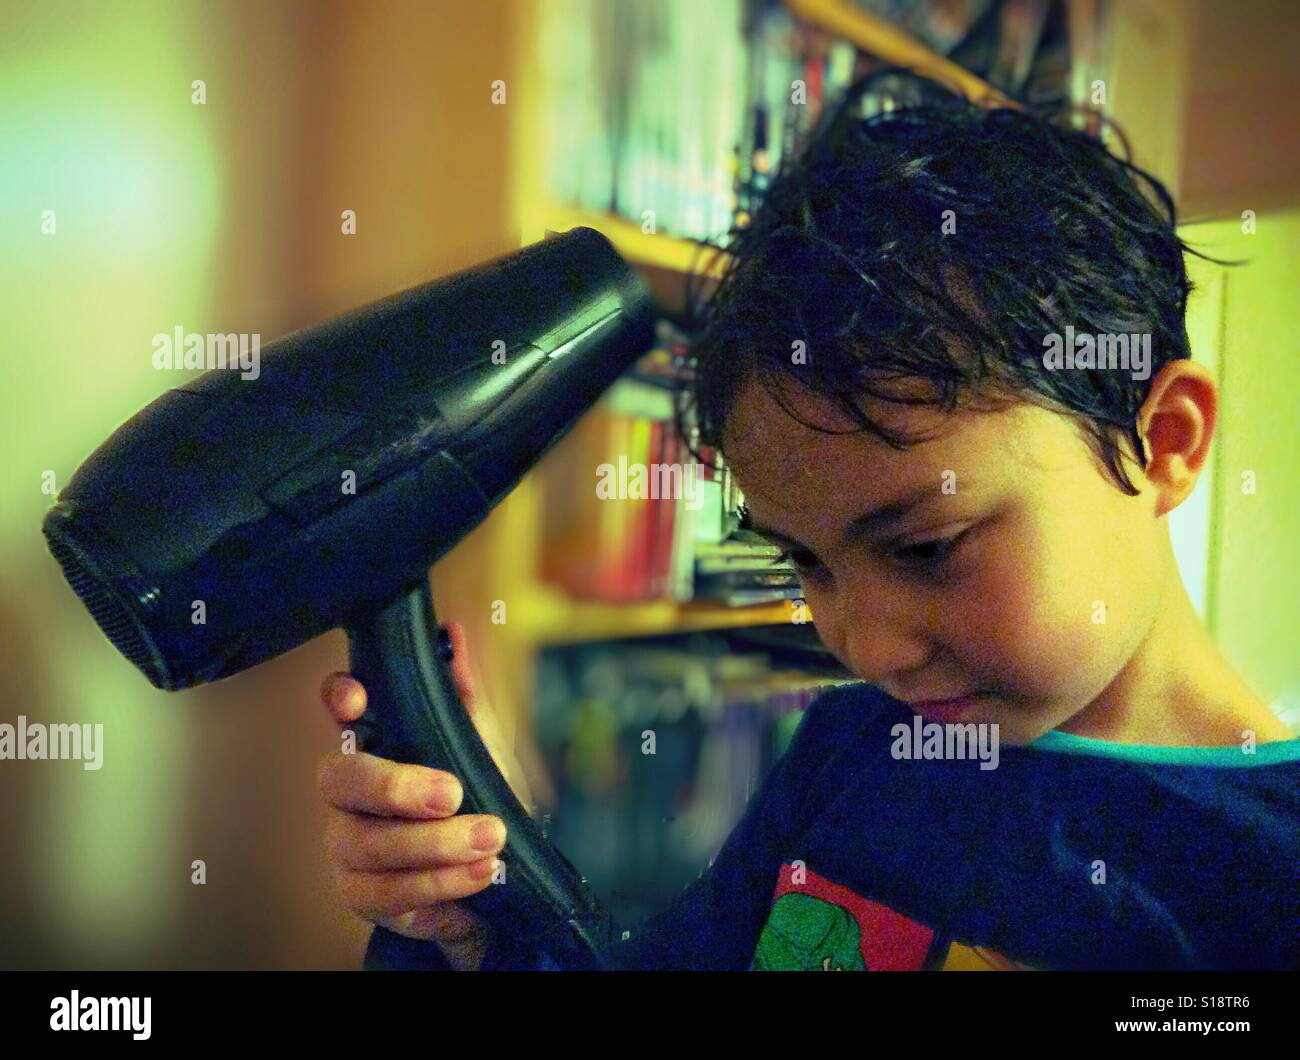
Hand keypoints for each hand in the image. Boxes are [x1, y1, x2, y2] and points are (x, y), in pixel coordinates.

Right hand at [316, 621, 527, 969]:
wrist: (497, 871)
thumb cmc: (479, 797)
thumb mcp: (482, 745)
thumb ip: (464, 696)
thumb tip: (454, 635)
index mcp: (375, 742)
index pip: (340, 709)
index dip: (339, 699)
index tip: (357, 699)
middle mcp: (349, 794)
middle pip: (341, 781)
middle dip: (396, 787)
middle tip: (454, 793)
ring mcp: (348, 845)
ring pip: (368, 846)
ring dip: (435, 847)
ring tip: (490, 843)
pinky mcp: (363, 895)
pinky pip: (387, 896)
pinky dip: (439, 887)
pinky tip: (478, 876)